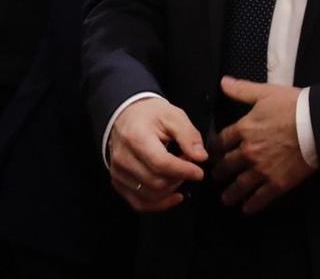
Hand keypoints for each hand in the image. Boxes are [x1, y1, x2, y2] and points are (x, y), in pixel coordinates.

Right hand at [106, 97, 206, 212]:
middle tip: (189, 166)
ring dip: (171, 189)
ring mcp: (118, 173)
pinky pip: (139, 203)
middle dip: (179, 178)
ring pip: (149, 195)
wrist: (125, 116)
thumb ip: (188, 135)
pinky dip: (159, 204)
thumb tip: (201, 157)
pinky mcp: (118, 183)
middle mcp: (123, 159)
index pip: (161, 164)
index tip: (199, 172)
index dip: (183, 171)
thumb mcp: (174, 116)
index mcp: (136, 138)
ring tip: (180, 173)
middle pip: (156, 182)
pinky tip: (174, 196)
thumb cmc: (151, 115)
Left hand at [216, 78, 311, 213]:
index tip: (213, 153)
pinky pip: (260, 198)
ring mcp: (261, 170)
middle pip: (227, 166)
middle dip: (220, 172)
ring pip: (239, 186)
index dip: (215, 148)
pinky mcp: (277, 183)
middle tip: (217, 176)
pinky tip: (247, 208)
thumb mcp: (266, 93)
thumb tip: (222, 82)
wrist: (317, 125)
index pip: (221, 142)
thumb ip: (242, 90)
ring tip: (226, 199)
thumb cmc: (293, 106)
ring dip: (230, 194)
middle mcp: (248, 152)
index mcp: (244, 129)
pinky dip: (251, 205)